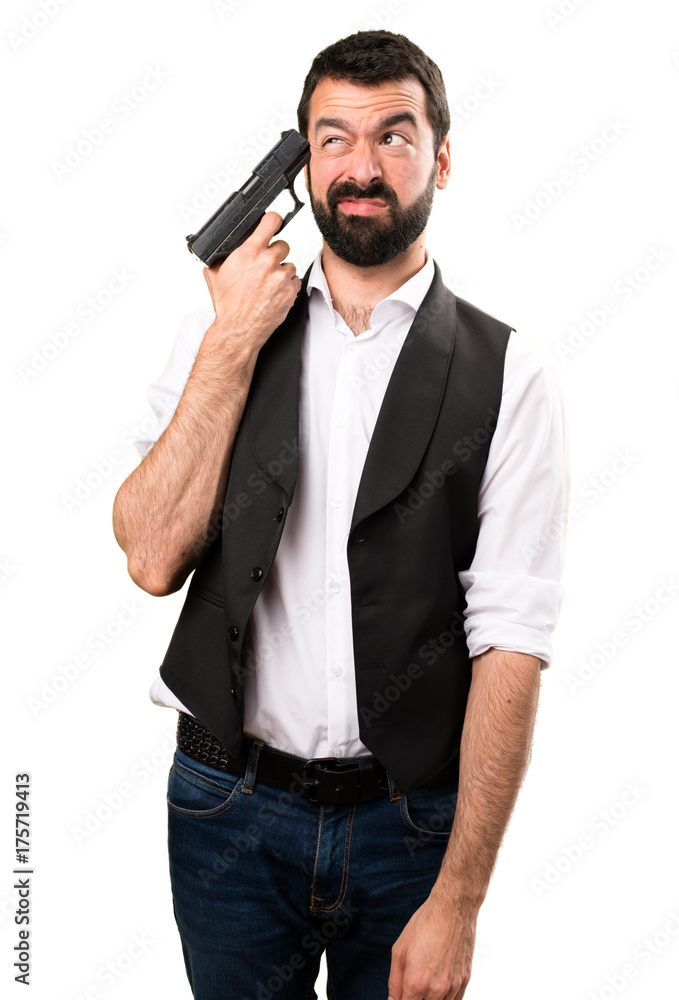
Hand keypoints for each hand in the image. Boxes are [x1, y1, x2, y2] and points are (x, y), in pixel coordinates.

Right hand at [202, 211, 301, 354]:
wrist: (238, 328)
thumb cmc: (228, 304)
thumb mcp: (215, 273)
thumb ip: (223, 255)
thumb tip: (224, 246)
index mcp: (249, 252)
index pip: (271, 221)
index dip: (273, 220)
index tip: (273, 222)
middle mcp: (267, 262)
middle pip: (283, 245)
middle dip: (274, 253)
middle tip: (264, 266)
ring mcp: (281, 277)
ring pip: (289, 264)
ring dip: (281, 272)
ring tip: (267, 284)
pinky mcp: (290, 292)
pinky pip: (295, 281)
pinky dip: (287, 286)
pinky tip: (274, 293)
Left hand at [387, 892, 476, 999]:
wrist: (453, 909)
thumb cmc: (425, 924)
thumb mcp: (399, 949)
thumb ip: (394, 981)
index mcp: (416, 983)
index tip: (401, 995)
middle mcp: (436, 989)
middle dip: (415, 999)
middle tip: (411, 988)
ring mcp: (453, 986)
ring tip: (425, 983)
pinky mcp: (465, 980)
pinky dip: (446, 999)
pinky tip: (439, 988)